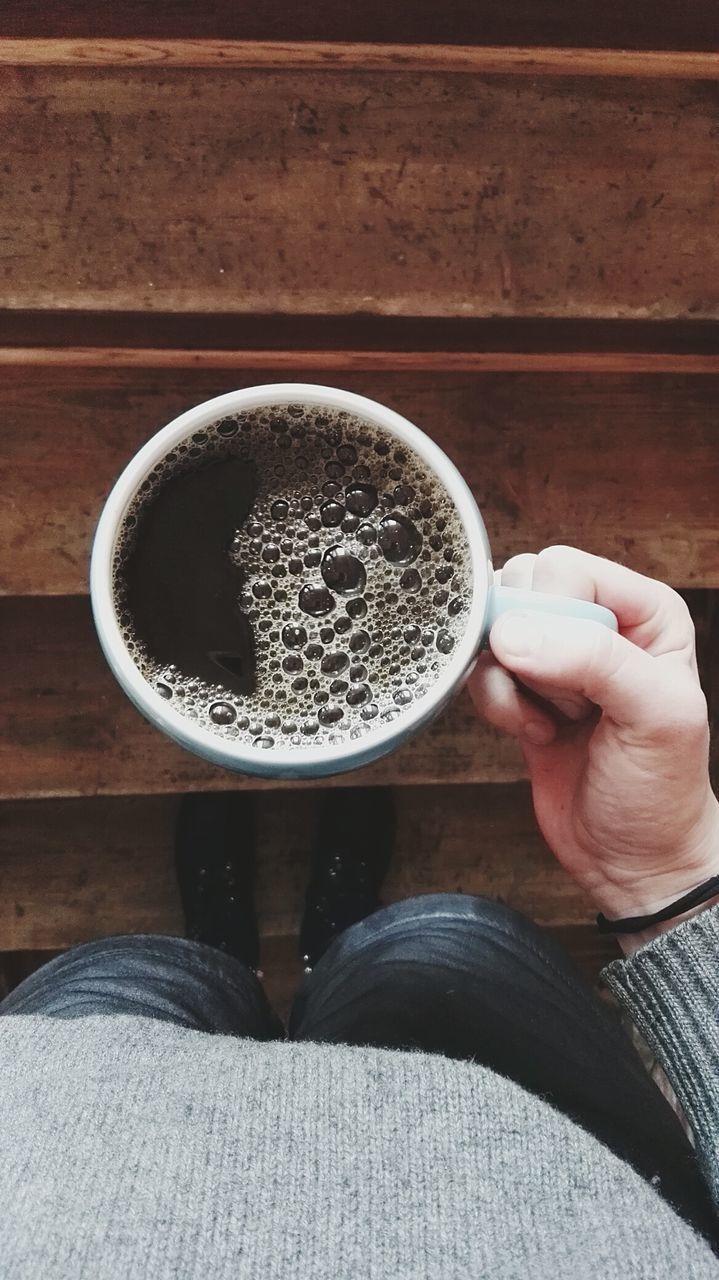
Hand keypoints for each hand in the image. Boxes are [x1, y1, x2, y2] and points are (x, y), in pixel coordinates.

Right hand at [469, 547, 718, 948]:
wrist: (631, 859)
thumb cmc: (661, 791)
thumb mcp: (654, 717)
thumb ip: (595, 662)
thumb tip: (511, 634)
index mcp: (645, 611)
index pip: (566, 571)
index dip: (554, 617)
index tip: (575, 675)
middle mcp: (598, 623)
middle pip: (521, 590)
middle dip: (530, 650)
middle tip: (570, 699)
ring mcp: (554, 656)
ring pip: (491, 630)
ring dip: (512, 684)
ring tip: (557, 719)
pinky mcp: (520, 690)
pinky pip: (479, 671)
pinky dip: (498, 707)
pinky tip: (538, 735)